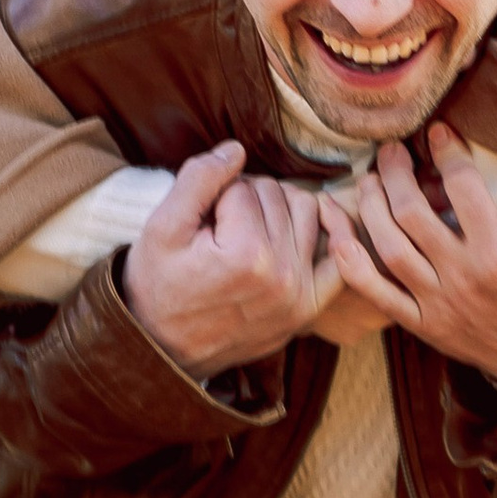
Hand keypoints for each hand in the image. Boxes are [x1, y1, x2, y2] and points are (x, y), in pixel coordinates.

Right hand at [121, 142, 331, 378]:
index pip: (242, 188)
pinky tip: (311, 219)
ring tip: (247, 223)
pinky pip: (340, 255)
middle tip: (219, 220)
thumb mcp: (161, 228)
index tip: (199, 218)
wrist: (161, 348)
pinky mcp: (308, 308)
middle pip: (275, 195)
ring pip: (306, 210)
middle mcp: (282, 276)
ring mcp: (300, 294)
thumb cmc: (157, 286)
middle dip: (245, 197)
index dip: (215, 193)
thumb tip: (237, 149)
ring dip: (278, 206)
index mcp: (245, 255)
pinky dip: (333, 230)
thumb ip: (198, 180)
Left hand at [317, 123, 496, 386]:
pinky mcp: (421, 323)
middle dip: (395, 174)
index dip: (446, 151)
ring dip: (371, 208)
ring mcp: (437, 303)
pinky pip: (376, 294)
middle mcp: (462, 276)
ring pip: (389, 248)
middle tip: (391, 150)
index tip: (439, 131)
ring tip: (370, 180)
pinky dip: (351, 264)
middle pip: (412, 215)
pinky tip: (339, 234)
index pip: (462, 188)